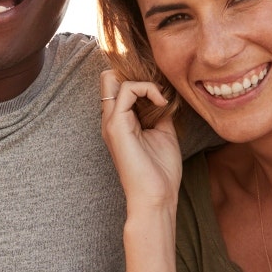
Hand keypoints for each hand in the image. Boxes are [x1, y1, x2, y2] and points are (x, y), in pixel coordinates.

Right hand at [99, 69, 182, 210]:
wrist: (156, 196)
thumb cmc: (161, 172)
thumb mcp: (164, 133)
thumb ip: (160, 112)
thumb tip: (164, 95)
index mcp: (120, 122)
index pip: (117, 86)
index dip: (139, 80)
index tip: (161, 94)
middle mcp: (110, 120)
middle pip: (107, 78)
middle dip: (134, 75)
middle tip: (156, 90)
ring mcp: (110, 122)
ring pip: (113, 78)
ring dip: (143, 82)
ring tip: (161, 99)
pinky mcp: (116, 125)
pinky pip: (127, 90)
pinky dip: (147, 89)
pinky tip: (161, 103)